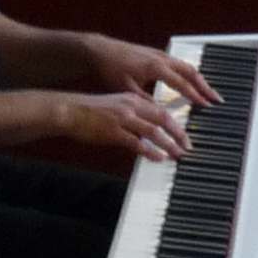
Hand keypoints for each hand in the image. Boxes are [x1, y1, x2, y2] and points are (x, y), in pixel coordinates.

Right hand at [60, 91, 191, 161]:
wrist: (70, 109)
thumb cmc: (90, 110)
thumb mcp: (116, 106)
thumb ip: (132, 115)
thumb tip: (146, 130)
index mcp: (132, 99)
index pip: (160, 109)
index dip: (174, 122)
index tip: (183, 133)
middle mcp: (131, 106)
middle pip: (162, 118)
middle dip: (178, 133)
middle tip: (188, 145)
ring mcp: (123, 119)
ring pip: (153, 131)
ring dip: (168, 144)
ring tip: (178, 154)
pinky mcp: (114, 132)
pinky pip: (137, 143)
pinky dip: (150, 151)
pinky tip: (159, 158)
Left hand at [81, 33, 217, 105]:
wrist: (100, 49)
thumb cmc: (111, 68)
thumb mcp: (127, 89)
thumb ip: (145, 101)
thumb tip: (160, 116)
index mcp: (156, 67)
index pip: (181, 83)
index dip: (195, 95)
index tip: (206, 105)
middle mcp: (161, 58)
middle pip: (190, 72)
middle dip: (205, 86)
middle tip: (216, 99)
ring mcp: (160, 54)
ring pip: (186, 66)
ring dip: (199, 79)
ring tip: (208, 92)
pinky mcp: (156, 54)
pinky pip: (179, 63)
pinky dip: (189, 73)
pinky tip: (190, 81)